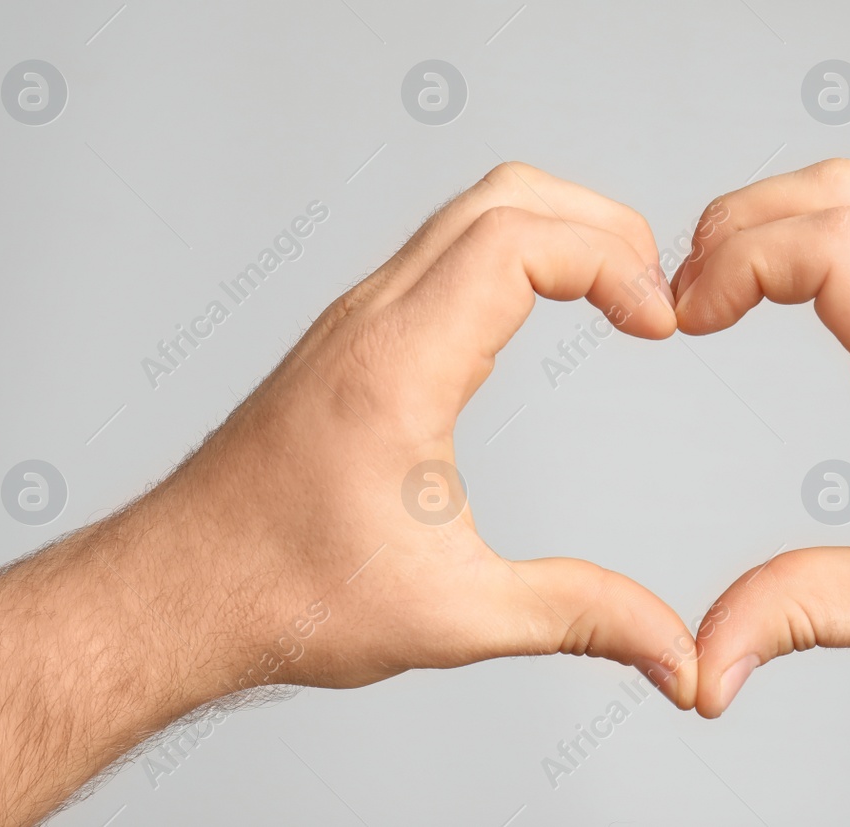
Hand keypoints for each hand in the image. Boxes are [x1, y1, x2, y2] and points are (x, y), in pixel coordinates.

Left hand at [166, 162, 698, 703]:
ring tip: (618, 293)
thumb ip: (578, 618)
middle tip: (655, 292)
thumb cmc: (284, 596)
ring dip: (556, 231)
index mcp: (399, 367)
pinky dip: (513, 253)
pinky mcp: (352, 337)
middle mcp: (373, 320)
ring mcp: (357, 320)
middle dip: (599, 225)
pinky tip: (545, 310)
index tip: (658, 323)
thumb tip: (675, 653)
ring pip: (469, 212)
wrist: (174, 593)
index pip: (519, 241)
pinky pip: (443, 251)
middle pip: (503, 197)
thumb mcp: (453, 617)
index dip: (610, 261)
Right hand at [671, 158, 849, 825]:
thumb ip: (797, 615)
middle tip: (686, 301)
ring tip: (719, 297)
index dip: (739, 260)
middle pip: (838, 193)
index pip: (834, 246)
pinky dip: (812, 243)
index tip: (689, 319)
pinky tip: (783, 304)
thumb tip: (704, 662)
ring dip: (775, 223)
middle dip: (738, 225)